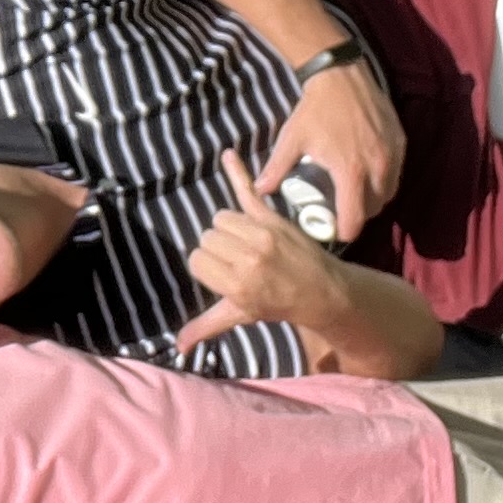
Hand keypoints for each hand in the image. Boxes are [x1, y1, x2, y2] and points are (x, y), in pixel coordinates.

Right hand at [177, 150, 350, 357]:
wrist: (324, 291)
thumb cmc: (279, 305)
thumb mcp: (241, 316)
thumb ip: (206, 326)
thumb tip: (178, 347)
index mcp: (236, 284)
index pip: (197, 260)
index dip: (207, 266)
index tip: (225, 275)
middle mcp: (246, 258)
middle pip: (207, 237)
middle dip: (218, 248)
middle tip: (241, 261)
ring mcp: (260, 235)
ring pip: (221, 218)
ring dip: (229, 228)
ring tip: (248, 243)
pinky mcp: (272, 218)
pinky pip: (248, 190)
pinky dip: (238, 172)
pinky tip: (228, 155)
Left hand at [257, 61, 402, 241]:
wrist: (341, 75)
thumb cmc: (315, 109)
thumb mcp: (292, 139)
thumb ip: (276, 168)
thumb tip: (258, 190)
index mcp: (351, 172)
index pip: (355, 220)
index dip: (344, 231)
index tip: (334, 229)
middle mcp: (378, 168)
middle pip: (373, 210)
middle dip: (358, 215)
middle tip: (341, 210)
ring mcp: (393, 156)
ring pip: (388, 194)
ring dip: (373, 199)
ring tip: (353, 194)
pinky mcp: (401, 144)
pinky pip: (396, 174)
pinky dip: (384, 181)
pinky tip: (368, 173)